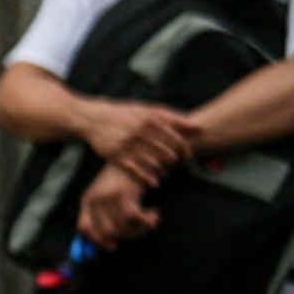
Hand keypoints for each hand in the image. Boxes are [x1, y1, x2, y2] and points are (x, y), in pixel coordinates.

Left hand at [79, 165, 162, 246]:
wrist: (141, 154)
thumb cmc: (126, 177)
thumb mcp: (110, 194)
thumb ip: (106, 215)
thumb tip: (109, 243)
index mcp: (87, 199)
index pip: (84, 228)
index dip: (97, 241)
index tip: (113, 245)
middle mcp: (94, 200)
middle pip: (105, 233)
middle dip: (125, 237)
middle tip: (138, 232)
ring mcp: (108, 197)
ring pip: (122, 228)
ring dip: (139, 230)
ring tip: (150, 220)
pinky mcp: (125, 194)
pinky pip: (135, 219)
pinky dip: (147, 222)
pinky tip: (154, 215)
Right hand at [81, 100, 199, 184]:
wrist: (94, 119)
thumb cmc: (127, 114)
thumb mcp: (149, 110)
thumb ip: (174, 118)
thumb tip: (199, 128)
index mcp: (150, 119)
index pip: (175, 137)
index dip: (185, 149)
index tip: (189, 156)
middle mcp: (139, 131)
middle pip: (164, 151)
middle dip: (173, 160)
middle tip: (177, 165)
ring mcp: (126, 144)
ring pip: (151, 162)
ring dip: (161, 170)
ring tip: (165, 173)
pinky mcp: (114, 155)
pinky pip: (134, 170)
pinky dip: (146, 178)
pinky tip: (153, 183)